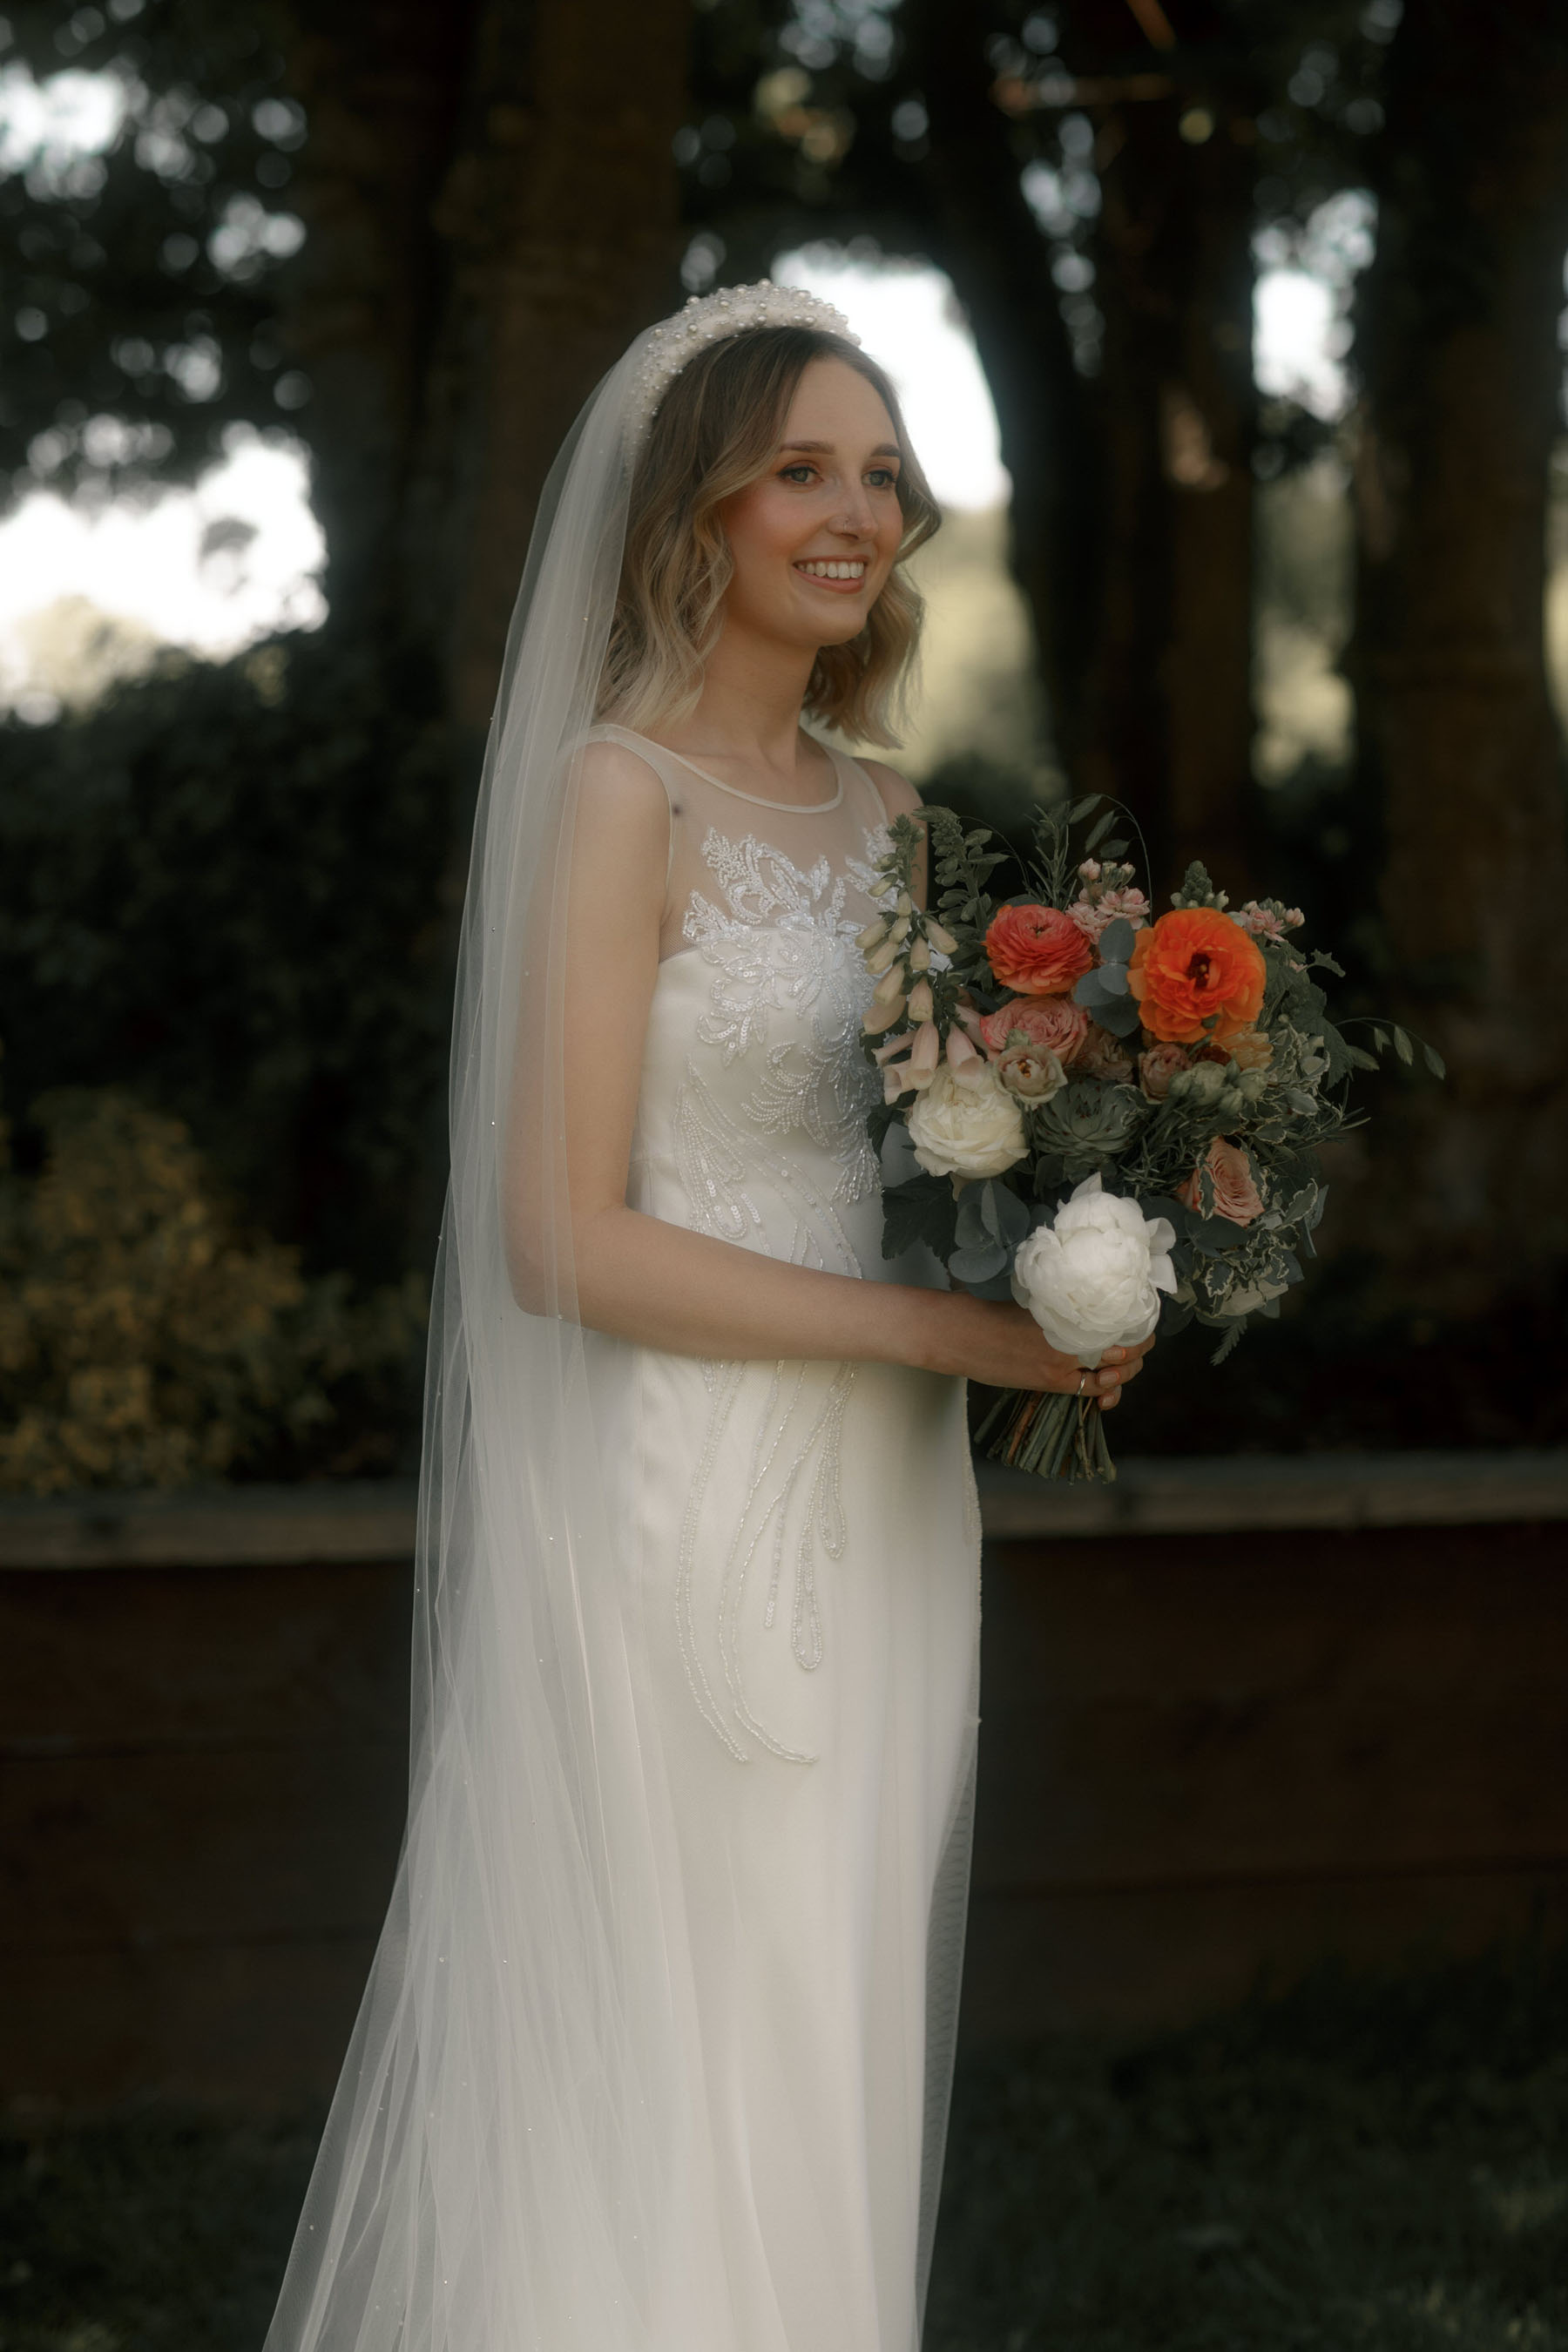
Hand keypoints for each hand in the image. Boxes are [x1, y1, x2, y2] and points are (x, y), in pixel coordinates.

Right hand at [930, 1292, 1154, 1406]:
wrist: (959, 1334)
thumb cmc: (989, 1310)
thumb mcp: (1034, 1302)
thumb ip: (1062, 1308)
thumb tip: (1087, 1308)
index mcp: (1067, 1316)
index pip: (1118, 1324)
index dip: (1138, 1325)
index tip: (1144, 1318)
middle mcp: (1069, 1342)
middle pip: (1123, 1351)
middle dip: (1139, 1349)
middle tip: (1144, 1341)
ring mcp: (1060, 1366)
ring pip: (1112, 1374)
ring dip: (1126, 1372)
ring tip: (1129, 1364)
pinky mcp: (1049, 1383)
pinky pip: (1088, 1391)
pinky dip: (1105, 1392)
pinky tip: (1108, 1391)